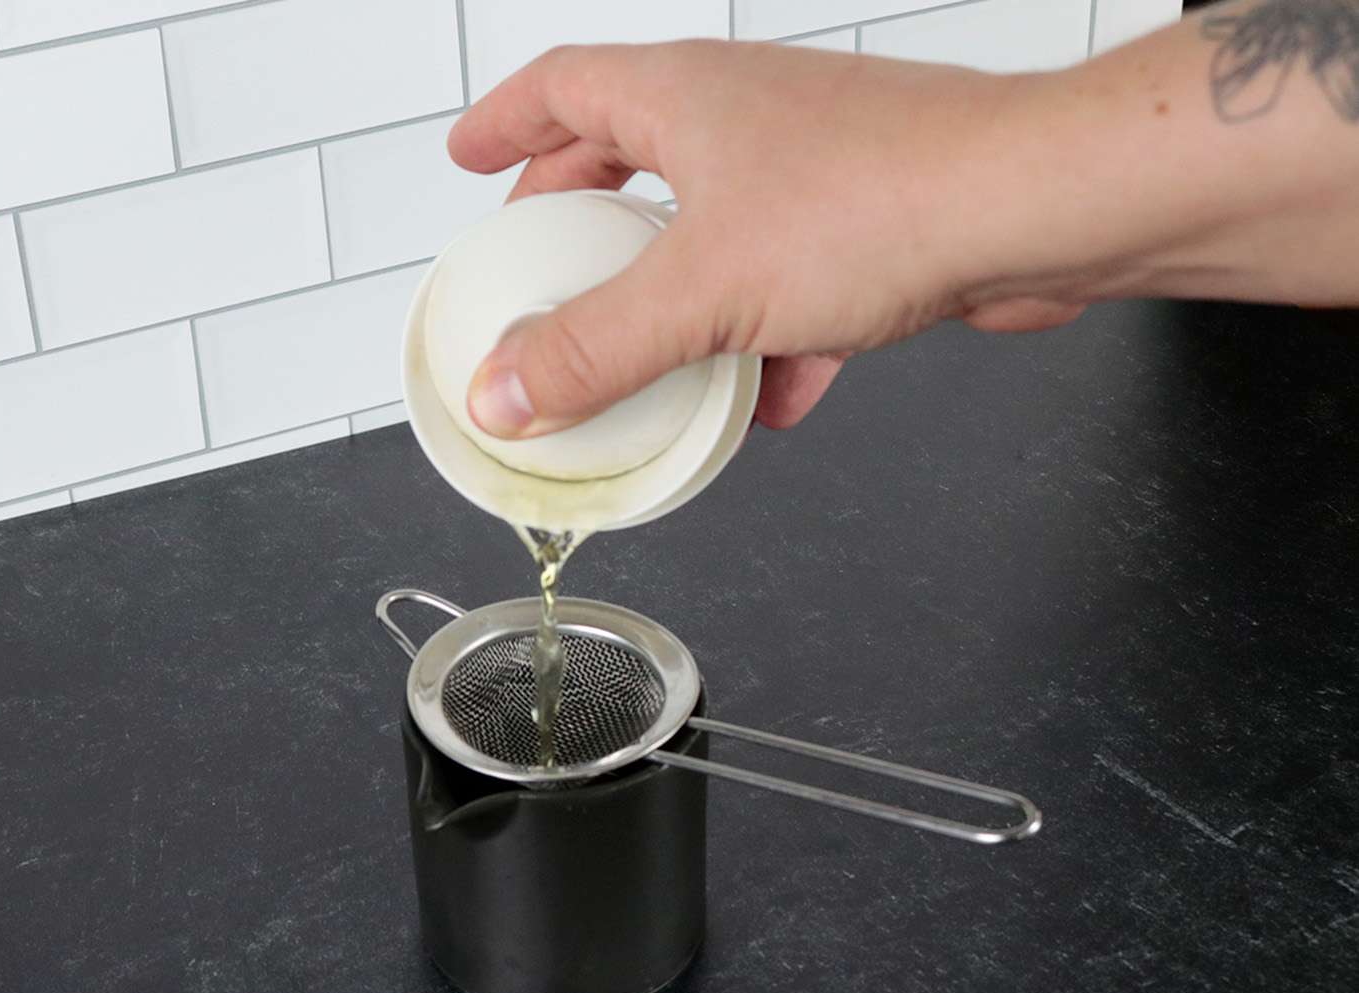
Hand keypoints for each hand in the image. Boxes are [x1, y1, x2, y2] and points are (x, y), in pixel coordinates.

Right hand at [448, 40, 1082, 437]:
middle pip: (632, 154)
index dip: (504, 124)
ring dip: (675, 288)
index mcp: (683, 98)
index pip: (562, 87)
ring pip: (714, 224)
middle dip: (582, 213)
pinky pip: (791, 283)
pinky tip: (768, 399)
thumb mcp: (700, 292)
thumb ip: (592, 349)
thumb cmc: (881, 201)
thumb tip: (504, 393)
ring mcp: (809, 166)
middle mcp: (744, 118)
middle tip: (546, 257)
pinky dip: (766, 339)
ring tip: (644, 348)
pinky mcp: (867, 224)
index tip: (469, 155)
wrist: (1032, 210)